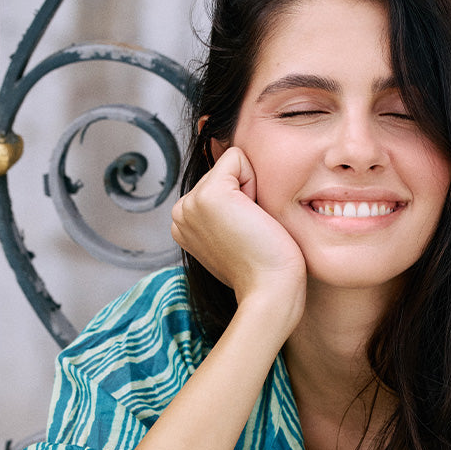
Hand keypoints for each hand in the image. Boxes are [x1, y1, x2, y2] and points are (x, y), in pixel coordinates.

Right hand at [171, 146, 305, 323]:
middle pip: (224, 171)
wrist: (270, 291)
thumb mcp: (238, 233)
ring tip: (252, 228)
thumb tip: (231, 170)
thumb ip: (229, 208)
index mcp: (184, 223)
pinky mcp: (209, 195)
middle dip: (246, 193)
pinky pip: (238, 157)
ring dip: (251, 191)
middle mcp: (180, 212)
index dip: (243, 201)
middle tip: (251, 233)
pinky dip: (255, 181)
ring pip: (231, 164)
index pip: (219, 183)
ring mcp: (190, 203)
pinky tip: (253, 217)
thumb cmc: (265, 269)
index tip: (246, 235)